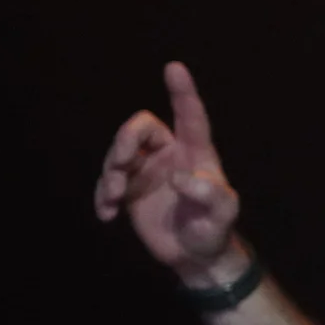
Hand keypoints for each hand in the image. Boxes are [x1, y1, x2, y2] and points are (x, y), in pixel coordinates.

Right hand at [93, 62, 243, 282]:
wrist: (195, 257)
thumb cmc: (215, 230)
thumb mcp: (223, 215)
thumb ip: (211, 195)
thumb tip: (179, 177)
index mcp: (196, 153)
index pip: (190, 117)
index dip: (183, 92)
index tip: (174, 67)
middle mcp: (169, 155)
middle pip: (139, 128)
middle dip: (124, 141)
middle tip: (118, 166)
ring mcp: (147, 171)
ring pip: (118, 153)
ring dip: (109, 173)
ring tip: (113, 199)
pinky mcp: (130, 190)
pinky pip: (107, 182)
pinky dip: (102, 195)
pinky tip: (107, 215)